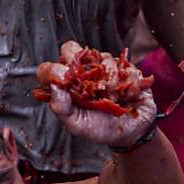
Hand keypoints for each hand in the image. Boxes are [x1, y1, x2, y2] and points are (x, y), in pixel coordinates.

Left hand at [43, 43, 157, 148]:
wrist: (133, 133)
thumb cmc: (103, 129)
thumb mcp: (77, 125)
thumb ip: (61, 108)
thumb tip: (54, 87)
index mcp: (67, 86)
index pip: (51, 67)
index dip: (55, 71)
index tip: (65, 83)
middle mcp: (83, 73)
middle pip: (72, 50)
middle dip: (84, 67)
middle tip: (94, 86)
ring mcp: (105, 69)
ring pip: (105, 59)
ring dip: (111, 82)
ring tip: (114, 98)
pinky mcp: (126, 69)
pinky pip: (127, 68)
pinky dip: (129, 84)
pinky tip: (127, 95)